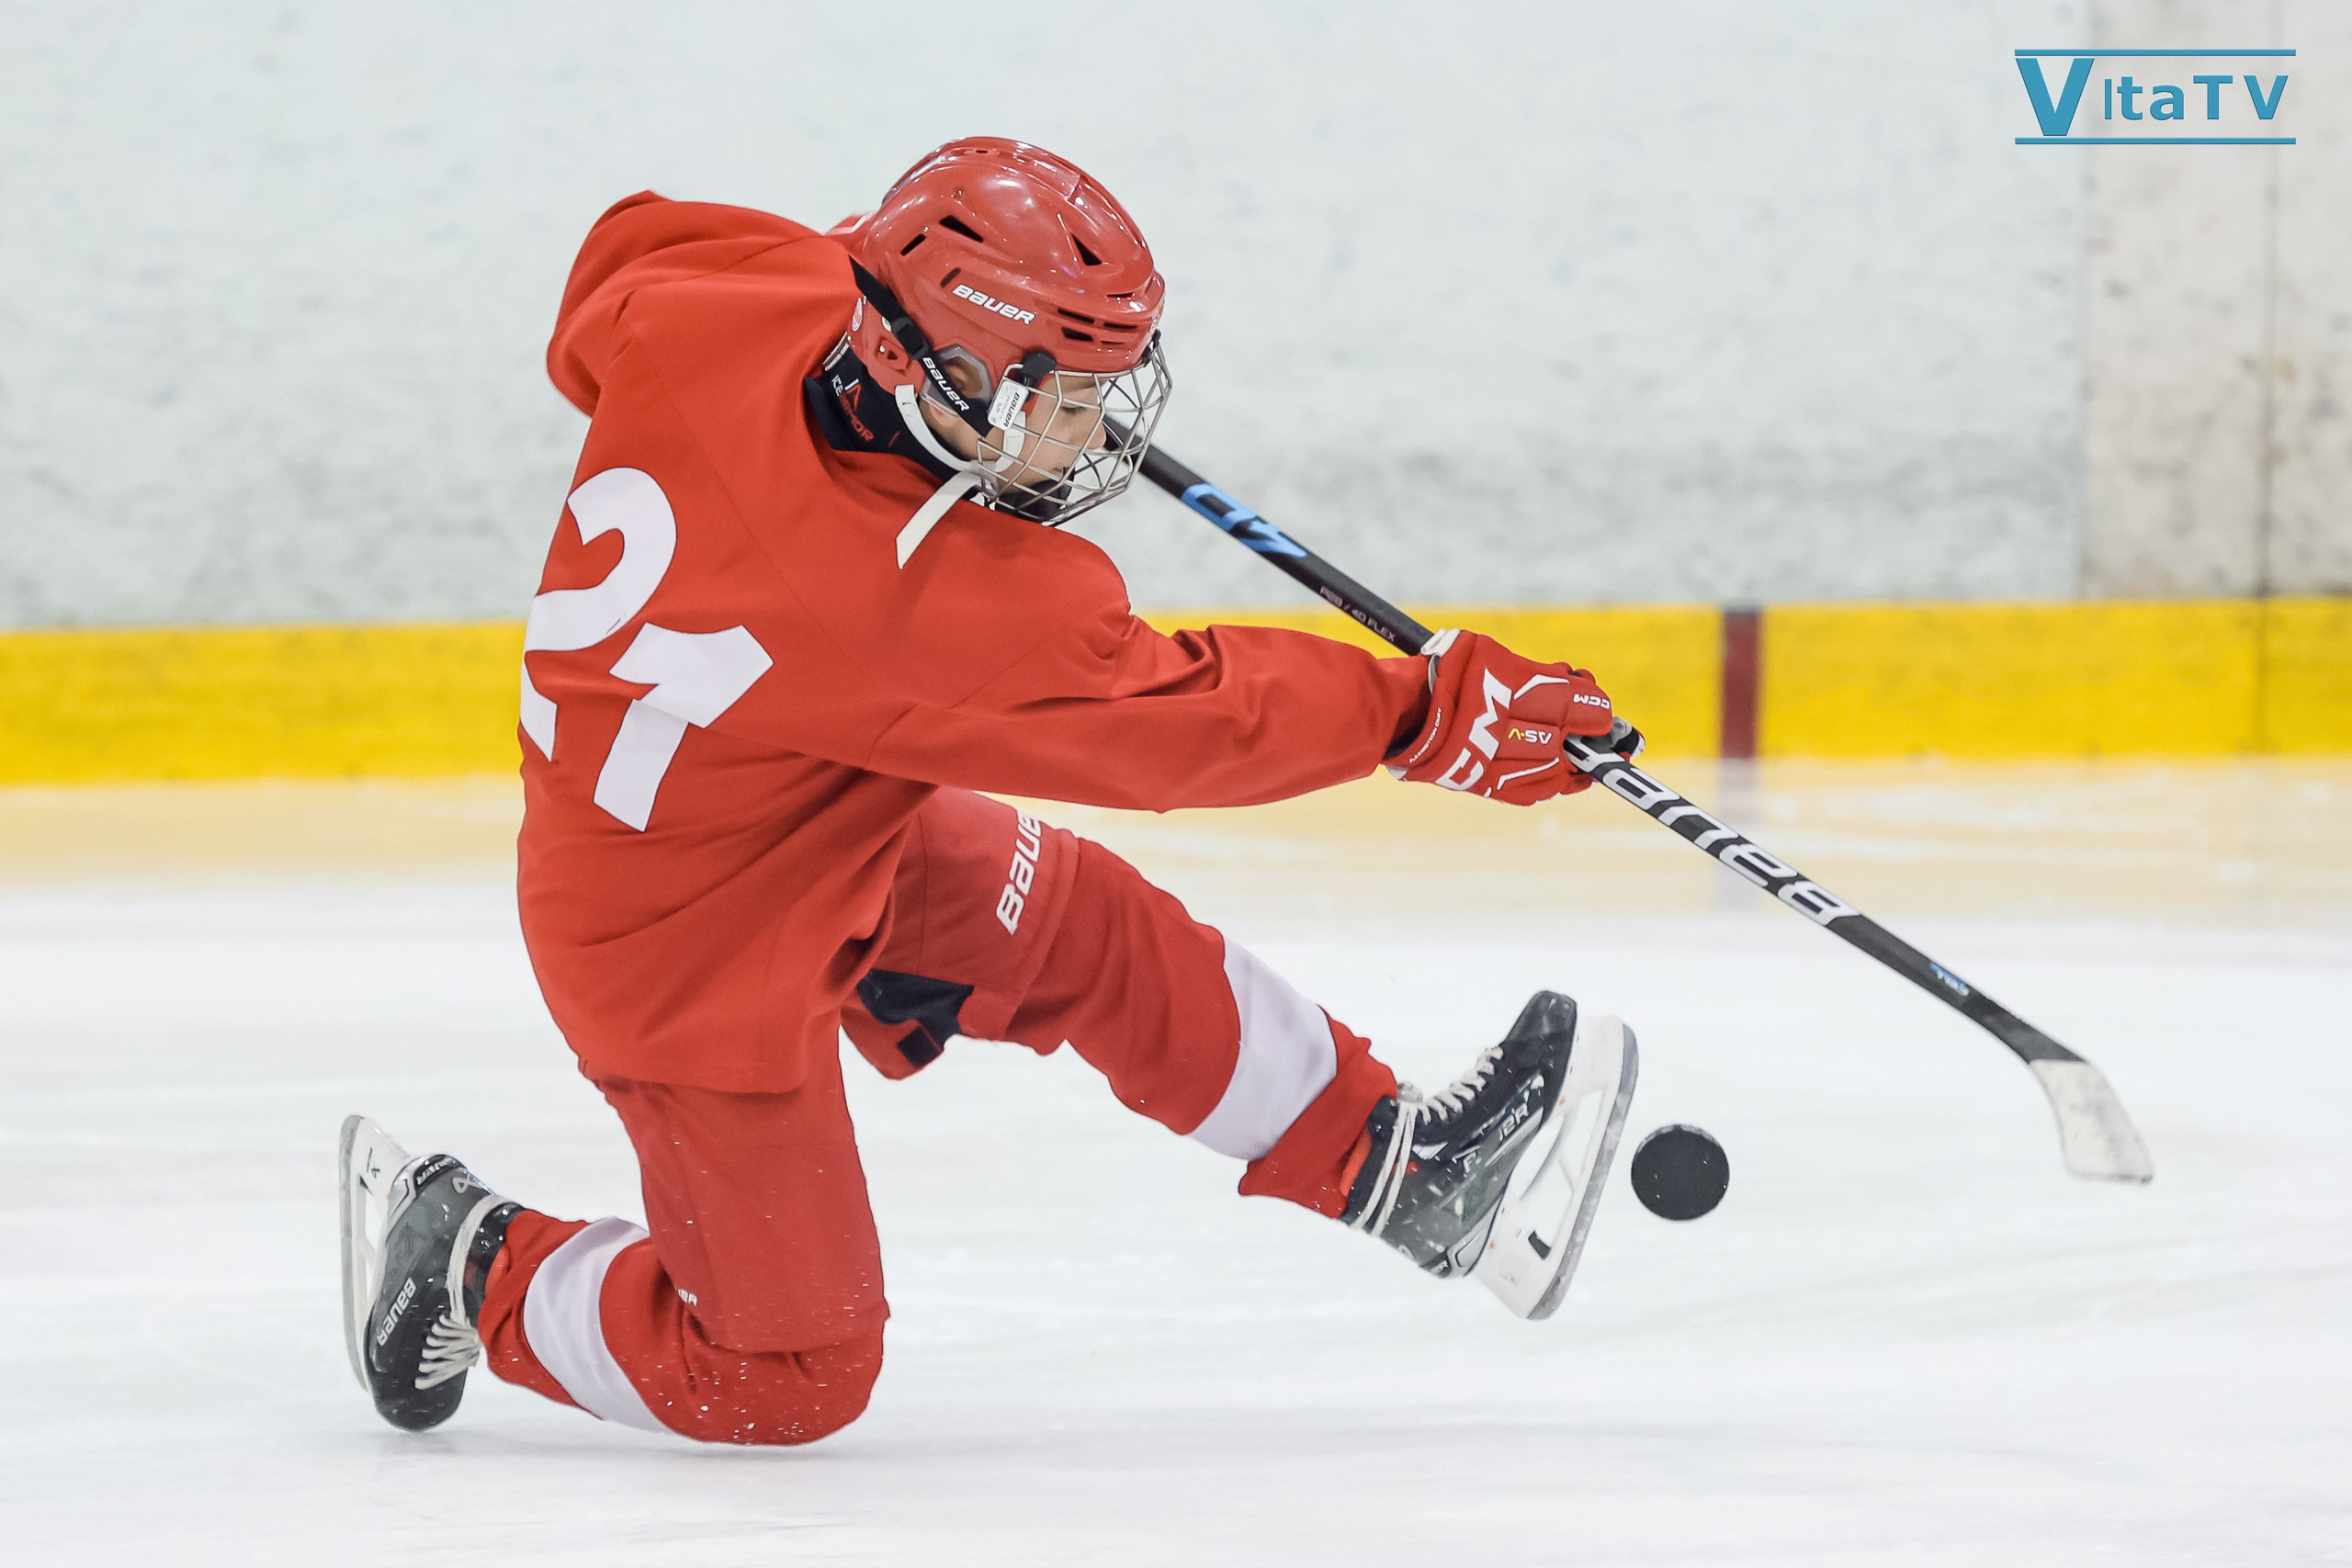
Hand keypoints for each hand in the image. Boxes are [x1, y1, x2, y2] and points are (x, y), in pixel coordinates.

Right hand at [1388, 630, 1622, 804]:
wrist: (1398, 711)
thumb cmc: (1445, 670)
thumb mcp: (1491, 652)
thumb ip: (1534, 671)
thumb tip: (1573, 683)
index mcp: (1511, 688)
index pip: (1576, 704)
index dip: (1596, 707)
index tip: (1601, 708)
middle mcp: (1507, 727)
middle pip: (1568, 738)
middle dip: (1587, 735)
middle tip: (1597, 733)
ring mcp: (1496, 760)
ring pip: (1555, 769)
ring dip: (1575, 763)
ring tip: (1585, 756)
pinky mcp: (1486, 783)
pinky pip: (1532, 790)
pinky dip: (1553, 783)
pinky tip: (1566, 777)